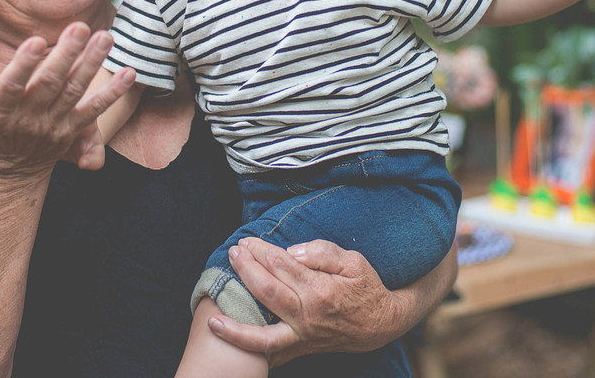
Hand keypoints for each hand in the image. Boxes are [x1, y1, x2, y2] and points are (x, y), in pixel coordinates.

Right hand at [0, 22, 134, 179]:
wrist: (13, 176)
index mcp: (1, 112)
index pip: (12, 86)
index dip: (24, 65)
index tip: (34, 41)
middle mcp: (31, 118)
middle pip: (50, 84)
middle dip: (66, 55)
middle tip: (79, 26)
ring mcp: (55, 125)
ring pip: (76, 92)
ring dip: (93, 64)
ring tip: (106, 36)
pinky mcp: (74, 130)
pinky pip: (97, 111)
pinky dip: (114, 93)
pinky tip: (130, 72)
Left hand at [207, 238, 410, 365]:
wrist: (382, 324)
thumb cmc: (367, 288)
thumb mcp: (354, 261)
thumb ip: (323, 252)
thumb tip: (293, 250)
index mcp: (319, 290)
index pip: (281, 264)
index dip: (260, 250)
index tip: (248, 241)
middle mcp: (307, 315)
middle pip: (266, 290)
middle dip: (245, 269)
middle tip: (232, 252)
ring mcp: (302, 335)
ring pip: (263, 334)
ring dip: (236, 326)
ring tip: (212, 318)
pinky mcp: (302, 347)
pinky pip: (274, 353)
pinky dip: (252, 352)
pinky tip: (233, 348)